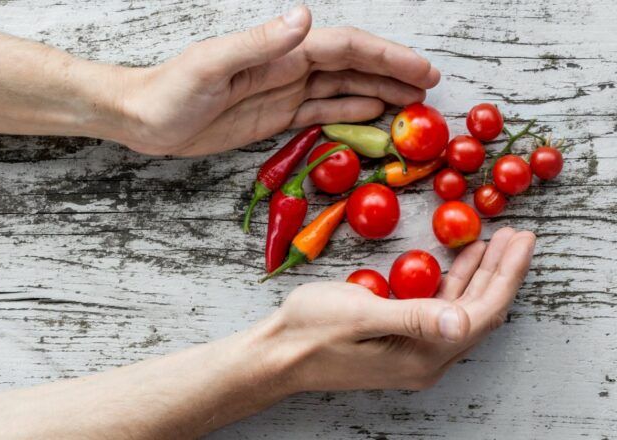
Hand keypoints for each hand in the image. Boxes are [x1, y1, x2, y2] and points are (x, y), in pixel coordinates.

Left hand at [115, 5, 439, 155]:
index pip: (344, 48)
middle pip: (353, 66)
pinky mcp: (273, 117)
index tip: (420, 71)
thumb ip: (259, 43)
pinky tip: (372, 116)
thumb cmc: (169, 90)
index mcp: (279, 51)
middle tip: (431, 91)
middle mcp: (287, 67)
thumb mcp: (211, 65)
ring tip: (413, 106)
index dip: (386, 57)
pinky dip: (349, 113)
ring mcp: (283, 92)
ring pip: (342, 89)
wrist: (142, 117)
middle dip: (393, 74)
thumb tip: (305, 17)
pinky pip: (320, 113)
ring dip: (379, 94)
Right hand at [263, 227, 534, 391]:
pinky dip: (454, 283)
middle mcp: (425, 360)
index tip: (521, 240)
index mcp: (421, 356)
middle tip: (518, 235)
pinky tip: (457, 262)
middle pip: (478, 313)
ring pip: (461, 312)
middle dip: (500, 272)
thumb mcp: (359, 315)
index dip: (505, 275)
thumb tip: (461, 321)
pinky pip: (440, 312)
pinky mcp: (400, 344)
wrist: (276, 354)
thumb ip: (412, 317)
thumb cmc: (309, 331)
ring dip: (479, 276)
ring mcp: (413, 354)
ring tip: (495, 242)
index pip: (480, 313)